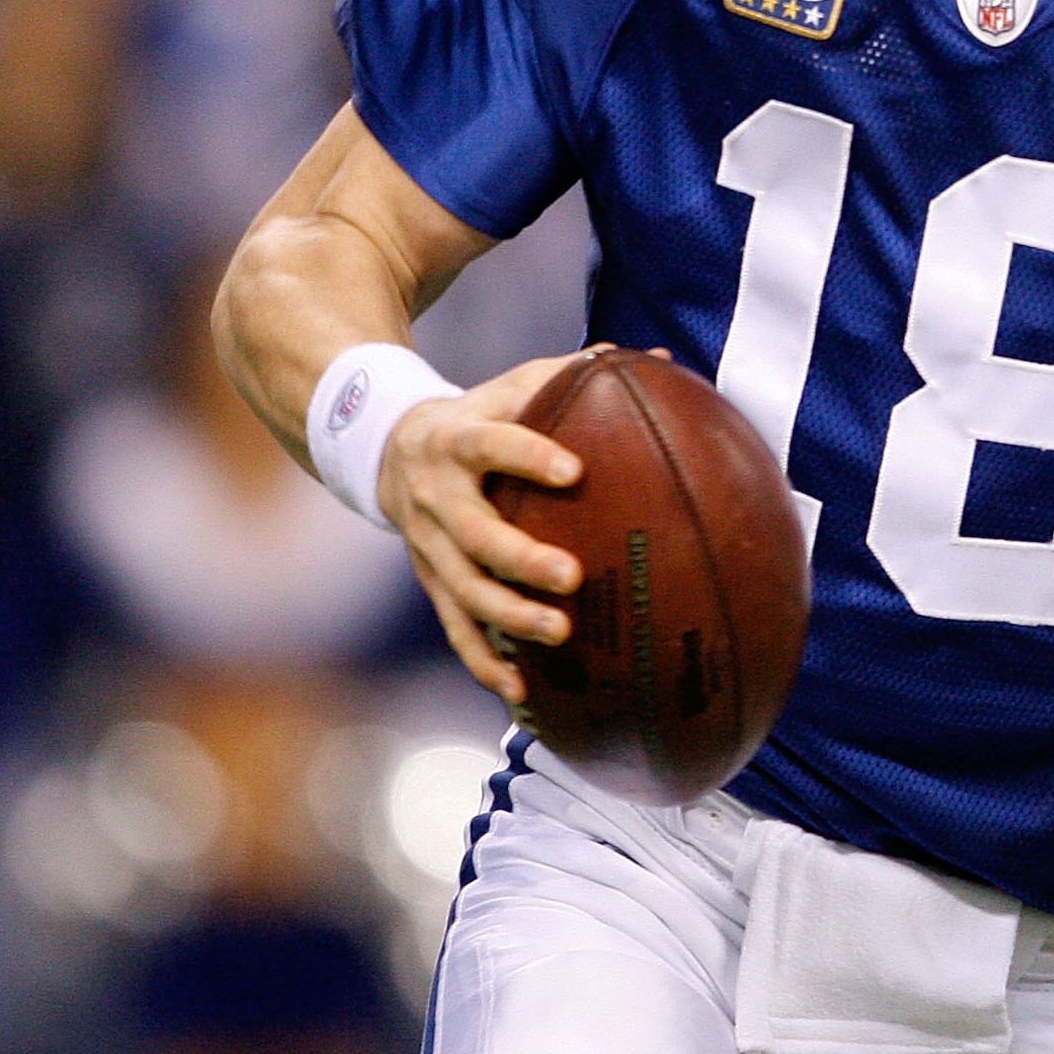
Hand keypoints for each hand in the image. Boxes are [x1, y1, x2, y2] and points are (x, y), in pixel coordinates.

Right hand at [377, 348, 602, 702]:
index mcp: (459, 440)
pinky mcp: (433, 582)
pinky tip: (523, 693)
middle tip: (571, 576)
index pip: (492, 444)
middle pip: (475, 534)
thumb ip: (577, 373)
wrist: (390, 448)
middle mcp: (438, 497)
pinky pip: (455, 629)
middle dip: (520, 559)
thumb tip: (663, 360)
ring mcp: (431, 547)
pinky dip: (485, 662)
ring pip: (464, 590)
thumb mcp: (515, 383)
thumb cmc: (482, 414)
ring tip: (560, 634)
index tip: (573, 471)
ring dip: (509, 617)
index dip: (528, 456)